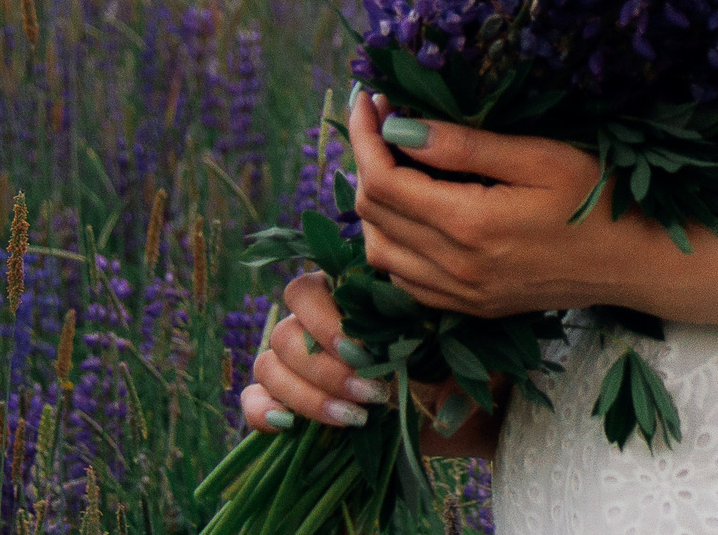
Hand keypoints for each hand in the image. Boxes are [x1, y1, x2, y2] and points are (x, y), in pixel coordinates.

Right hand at [237, 271, 500, 458]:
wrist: (462, 411)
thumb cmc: (463, 367)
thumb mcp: (462, 351)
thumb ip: (443, 347)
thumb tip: (421, 366)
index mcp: (350, 296)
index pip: (305, 291)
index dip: (325, 323)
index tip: (364, 354)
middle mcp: (317, 326)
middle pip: (283, 334)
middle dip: (324, 370)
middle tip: (372, 394)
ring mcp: (301, 365)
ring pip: (268, 366)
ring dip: (307, 395)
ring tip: (356, 418)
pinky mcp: (293, 404)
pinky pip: (254, 399)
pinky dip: (262, 411)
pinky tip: (291, 426)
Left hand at [344, 87, 683, 318]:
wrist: (637, 264)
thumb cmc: (600, 198)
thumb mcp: (540, 157)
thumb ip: (466, 146)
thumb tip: (399, 127)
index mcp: (470, 226)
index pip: (383, 181)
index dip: (365, 136)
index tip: (370, 97)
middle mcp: (455, 269)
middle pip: (373, 214)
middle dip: (366, 160)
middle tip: (384, 118)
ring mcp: (460, 295)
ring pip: (378, 251)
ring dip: (374, 204)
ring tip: (396, 160)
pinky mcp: (470, 307)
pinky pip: (403, 279)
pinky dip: (392, 241)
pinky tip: (415, 211)